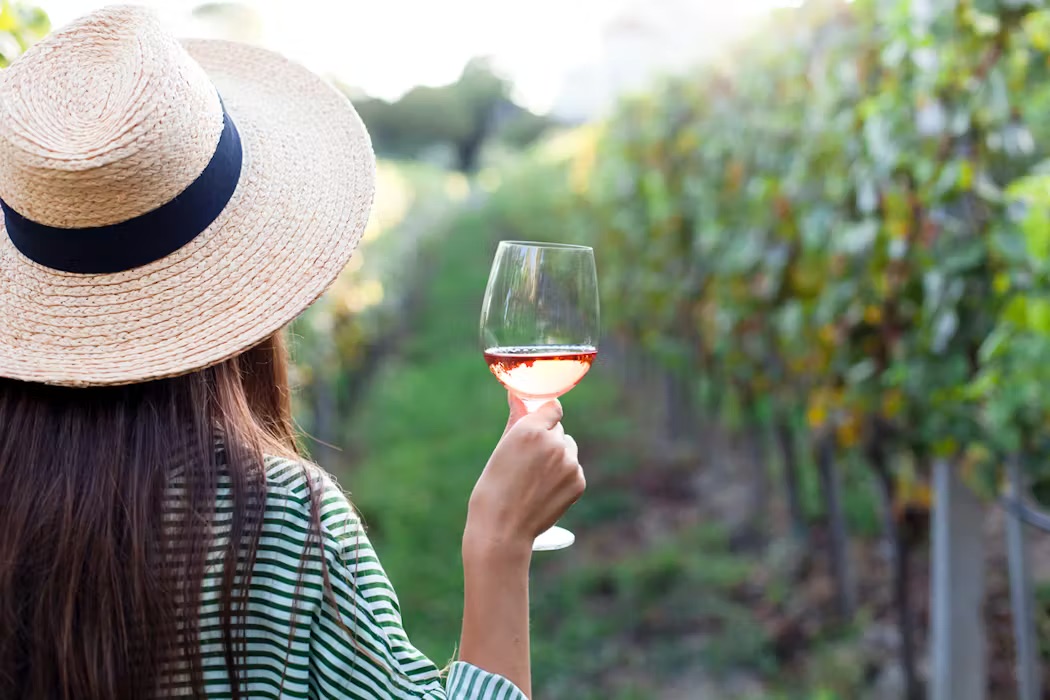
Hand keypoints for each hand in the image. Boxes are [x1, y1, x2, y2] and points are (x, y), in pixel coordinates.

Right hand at [465, 393, 585, 553]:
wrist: (502, 529)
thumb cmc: (494, 488)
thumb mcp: (501, 449)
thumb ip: (516, 420)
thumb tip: (517, 396)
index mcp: (531, 430)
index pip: (553, 408)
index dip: (545, 416)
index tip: (539, 423)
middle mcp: (554, 443)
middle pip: (558, 429)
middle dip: (547, 439)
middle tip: (528, 462)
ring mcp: (569, 463)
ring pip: (568, 449)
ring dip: (558, 457)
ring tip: (536, 479)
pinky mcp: (578, 482)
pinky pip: (573, 469)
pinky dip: (563, 477)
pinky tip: (544, 491)